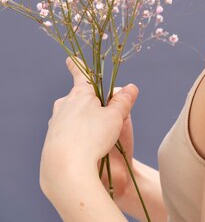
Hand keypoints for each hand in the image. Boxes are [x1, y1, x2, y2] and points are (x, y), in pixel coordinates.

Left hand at [40, 57, 138, 196]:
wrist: (65, 169)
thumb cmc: (93, 138)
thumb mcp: (116, 117)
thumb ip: (124, 101)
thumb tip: (131, 87)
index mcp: (80, 94)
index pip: (80, 74)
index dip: (77, 66)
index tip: (70, 58)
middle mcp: (64, 105)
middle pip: (78, 99)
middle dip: (88, 103)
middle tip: (102, 115)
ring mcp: (55, 124)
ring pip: (71, 118)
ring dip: (81, 123)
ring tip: (95, 139)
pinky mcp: (50, 142)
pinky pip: (66, 136)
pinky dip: (75, 140)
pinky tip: (84, 152)